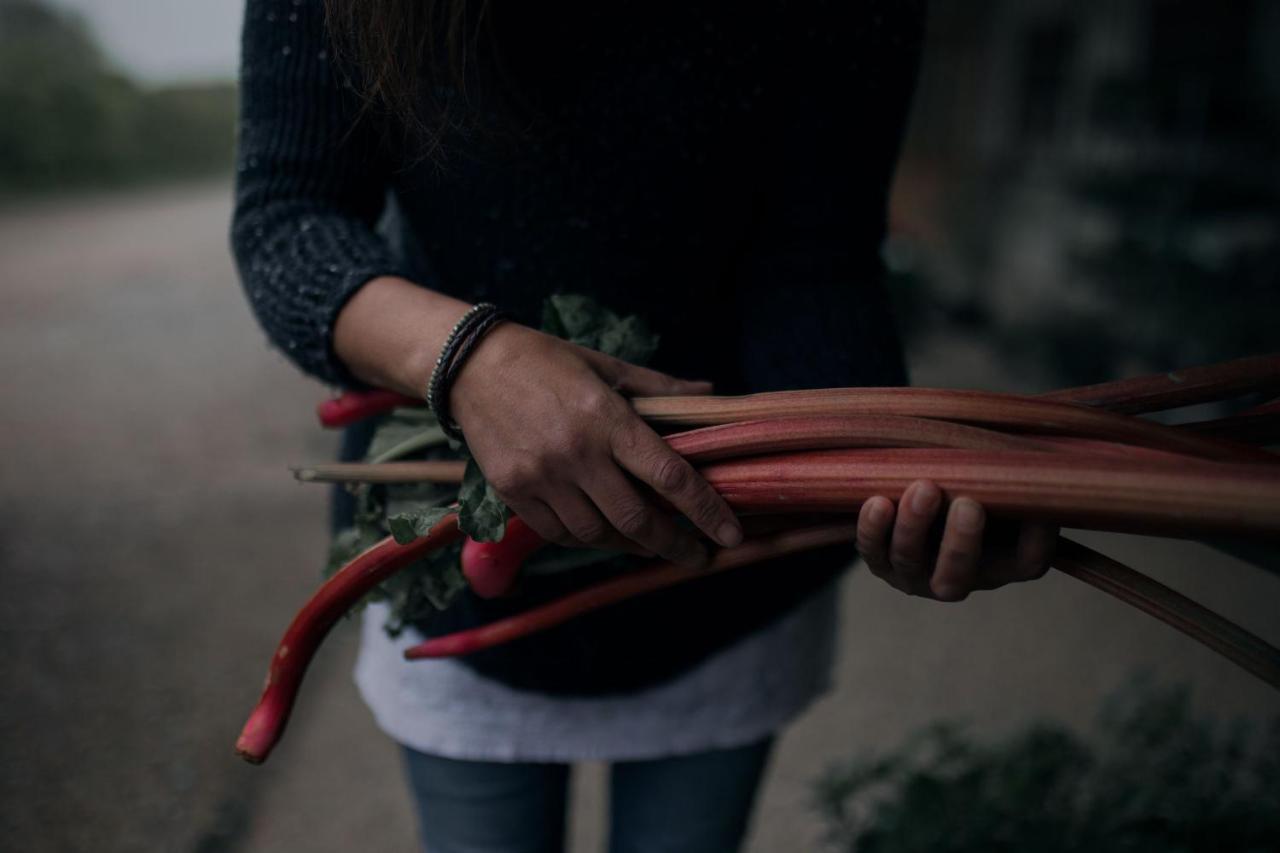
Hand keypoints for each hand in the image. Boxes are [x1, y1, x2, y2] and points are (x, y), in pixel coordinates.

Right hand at [450, 322, 743, 567]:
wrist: (471, 365)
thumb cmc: (547, 360)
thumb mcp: (607, 367)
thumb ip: (660, 388)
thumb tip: (710, 391)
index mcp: (608, 419)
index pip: (670, 476)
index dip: (705, 511)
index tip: (729, 536)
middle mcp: (576, 453)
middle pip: (636, 520)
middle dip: (674, 545)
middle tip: (697, 556)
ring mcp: (542, 476)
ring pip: (597, 534)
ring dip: (631, 546)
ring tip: (651, 544)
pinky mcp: (512, 491)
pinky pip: (558, 533)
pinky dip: (587, 539)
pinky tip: (604, 534)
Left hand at [856, 480, 1056, 600]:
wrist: (923, 492)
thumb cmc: (974, 482)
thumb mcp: (999, 479)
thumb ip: (1013, 471)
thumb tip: (1043, 442)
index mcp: (1004, 561)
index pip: (1028, 560)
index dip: (1036, 540)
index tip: (1035, 510)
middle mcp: (961, 577)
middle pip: (958, 574)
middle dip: (961, 542)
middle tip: (968, 505)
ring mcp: (916, 575)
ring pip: (911, 561)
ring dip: (915, 526)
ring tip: (924, 489)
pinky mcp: (881, 563)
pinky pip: (872, 552)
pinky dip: (872, 529)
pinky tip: (878, 502)